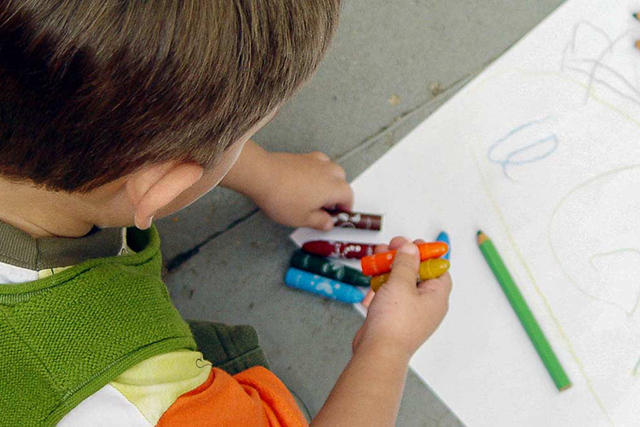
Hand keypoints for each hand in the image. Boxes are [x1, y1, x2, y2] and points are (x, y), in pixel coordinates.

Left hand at [250, 151, 353, 228]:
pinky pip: (316, 162)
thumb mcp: (303, 219)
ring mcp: (315, 161)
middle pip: (342, 180)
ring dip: (328, 180)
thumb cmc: (282, 197)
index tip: (337, 215)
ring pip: (330, 169)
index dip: (345, 207)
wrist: (262, 175)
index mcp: (333, 188)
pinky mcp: (302, 156)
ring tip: (316, 193)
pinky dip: (316, 170)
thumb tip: (328, 223)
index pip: (348, 196)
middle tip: (326, 206)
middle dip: (338, 193)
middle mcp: (328, 171)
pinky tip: (306, 179)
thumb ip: (319, 221)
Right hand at [352, 237, 451, 358]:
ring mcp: (410, 312)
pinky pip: (391, 295)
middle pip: (418, 273)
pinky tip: (372, 275)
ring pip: (402, 283)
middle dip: (403, 258)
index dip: (426, 254)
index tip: (413, 244)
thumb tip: (411, 248)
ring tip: (378, 256)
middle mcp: (426, 305)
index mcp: (437, 297)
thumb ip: (406, 262)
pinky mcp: (394, 317)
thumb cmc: (394, 322)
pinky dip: (382, 284)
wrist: (378, 351)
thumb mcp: (401, 283)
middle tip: (392, 246)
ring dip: (390, 268)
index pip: (438, 268)